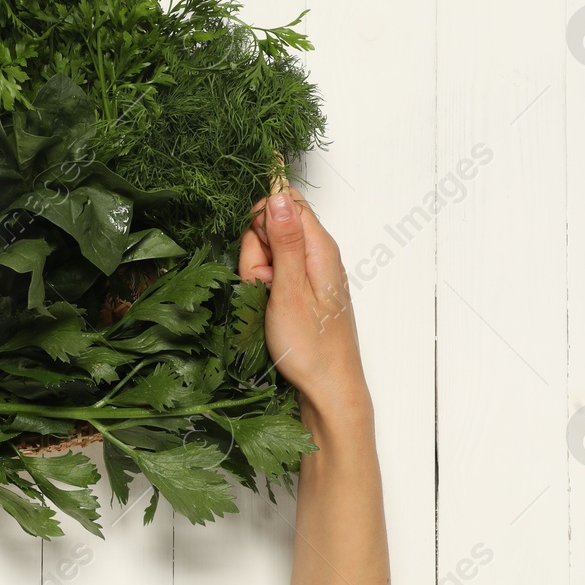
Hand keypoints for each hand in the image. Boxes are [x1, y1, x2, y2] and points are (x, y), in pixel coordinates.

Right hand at [238, 188, 370, 419]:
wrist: (328, 388)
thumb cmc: (311, 346)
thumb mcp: (290, 289)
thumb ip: (284, 240)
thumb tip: (278, 195)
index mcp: (319, 247)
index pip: (285, 202)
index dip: (262, 221)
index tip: (259, 250)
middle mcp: (317, 253)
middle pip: (273, 226)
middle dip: (256, 251)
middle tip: (265, 284)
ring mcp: (308, 271)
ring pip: (268, 251)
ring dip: (257, 273)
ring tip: (269, 302)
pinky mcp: (301, 288)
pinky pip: (273, 272)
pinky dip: (263, 287)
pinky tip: (269, 308)